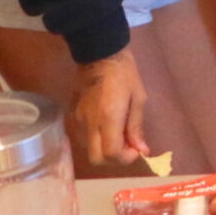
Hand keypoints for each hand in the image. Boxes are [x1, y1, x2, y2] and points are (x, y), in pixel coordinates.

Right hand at [71, 48, 149, 166]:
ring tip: (120, 135)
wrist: (99, 54)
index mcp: (108, 118)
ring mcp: (79, 120)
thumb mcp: (138, 98)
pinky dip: (97, 141)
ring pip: (89, 150)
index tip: (137, 150)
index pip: (111, 154)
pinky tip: (108, 128)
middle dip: (114, 160)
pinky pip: (84, 138)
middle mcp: (90, 124)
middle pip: (96, 159)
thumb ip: (137, 127)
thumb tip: (142, 150)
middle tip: (128, 147)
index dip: (126, 158)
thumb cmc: (124, 74)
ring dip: (105, 151)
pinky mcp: (74, 115)